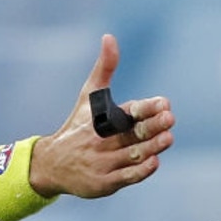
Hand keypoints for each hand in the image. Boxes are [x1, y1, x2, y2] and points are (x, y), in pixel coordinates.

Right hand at [28, 33, 174, 198]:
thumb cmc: (76, 127)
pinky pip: (125, 177)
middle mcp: (101, 141)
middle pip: (131, 134)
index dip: (146, 108)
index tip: (164, 102)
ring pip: (131, 155)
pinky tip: (154, 162)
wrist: (51, 165)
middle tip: (170, 118)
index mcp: (102, 119)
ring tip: (168, 138)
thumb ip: (104, 68)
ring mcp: (102, 163)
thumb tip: (109, 36)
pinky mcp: (103, 183)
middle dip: (151, 126)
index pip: (127, 112)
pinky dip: (140, 171)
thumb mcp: (88, 96)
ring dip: (151, 147)